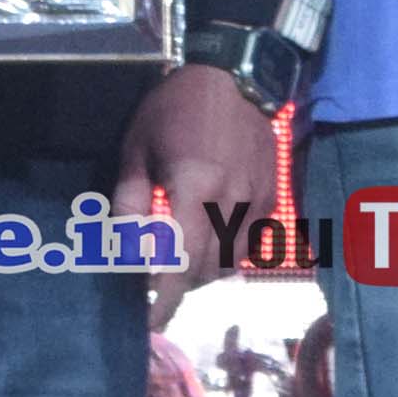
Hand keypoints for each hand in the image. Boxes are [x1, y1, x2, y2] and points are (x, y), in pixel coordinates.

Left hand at [117, 60, 278, 289]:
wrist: (235, 74)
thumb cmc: (175, 107)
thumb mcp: (138, 149)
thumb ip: (131, 202)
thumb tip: (124, 253)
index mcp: (194, 186)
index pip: (181, 262)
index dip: (166, 299)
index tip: (150, 323)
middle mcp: (233, 199)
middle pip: (206, 269)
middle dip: (179, 285)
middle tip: (156, 282)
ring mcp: (259, 199)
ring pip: (232, 261)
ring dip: (204, 271)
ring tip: (181, 259)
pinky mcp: (273, 195)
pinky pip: (252, 243)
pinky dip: (229, 254)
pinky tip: (211, 240)